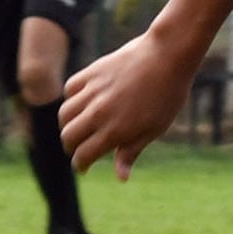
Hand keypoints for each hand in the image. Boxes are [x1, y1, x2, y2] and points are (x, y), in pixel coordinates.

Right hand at [62, 28, 196, 178]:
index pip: (83, 155)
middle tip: (80, 148)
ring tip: (79, 127)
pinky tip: (82, 102)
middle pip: (68, 137)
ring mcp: (93, 91)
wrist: (168, 56)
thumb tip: (121, 177)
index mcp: (114, 131)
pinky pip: (70, 89)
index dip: (81, 165)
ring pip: (64, 114)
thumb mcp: (154, 129)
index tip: (84, 167)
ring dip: (68, 125)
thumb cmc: (167, 96)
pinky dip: (71, 99)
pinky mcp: (92, 72)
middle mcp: (98, 113)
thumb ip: (131, 151)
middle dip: (71, 147)